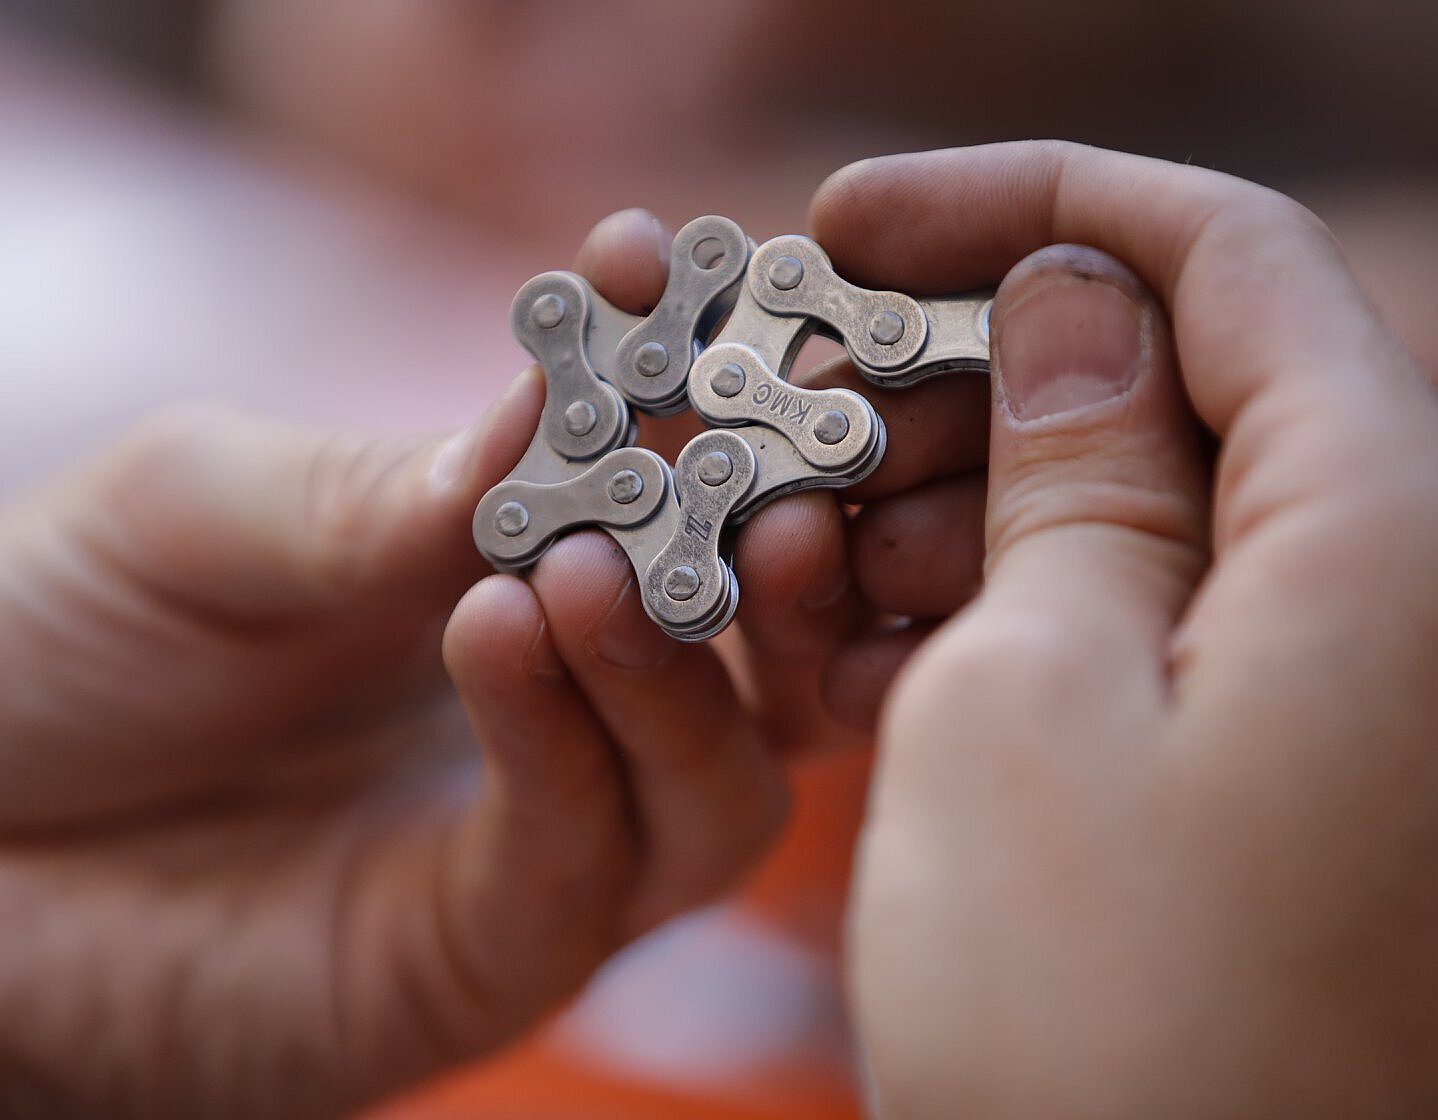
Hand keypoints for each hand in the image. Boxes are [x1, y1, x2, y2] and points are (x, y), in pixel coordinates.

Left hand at [0, 212, 860, 1117]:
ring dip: (686, 663)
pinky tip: (502, 626)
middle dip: (784, 557)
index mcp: (515, 569)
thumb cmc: (55, 646)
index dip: (688, 376)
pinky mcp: (496, 952)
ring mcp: (548, 833)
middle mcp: (566, 702)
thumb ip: (381, 490)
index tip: (660, 267)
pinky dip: (566, 741)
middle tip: (766, 473)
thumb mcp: (203, 518)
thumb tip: (558, 415)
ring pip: (723, 778)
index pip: (667, 480)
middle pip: (758, 651)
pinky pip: (584, 856)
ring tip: (592, 562)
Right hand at [813, 142, 1437, 1114]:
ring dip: (971, 508)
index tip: (850, 220)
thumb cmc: (1090, 1023)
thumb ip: (1074, 465)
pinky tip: (877, 662)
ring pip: (1152, 505)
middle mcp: (1416, 592)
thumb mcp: (1026, 690)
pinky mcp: (1297, 769)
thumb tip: (1076, 310)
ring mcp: (1364, 691)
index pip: (1218, 253)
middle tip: (806, 425)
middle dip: (971, 375)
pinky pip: (1157, 624)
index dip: (1020, 204)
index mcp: (1389, 531)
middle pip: (1183, 377)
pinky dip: (1019, 614)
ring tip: (817, 573)